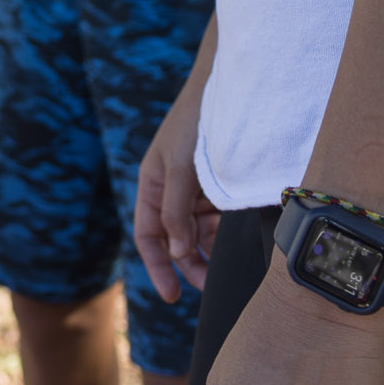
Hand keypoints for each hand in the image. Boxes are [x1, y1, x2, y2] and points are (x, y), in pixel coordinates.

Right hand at [134, 86, 220, 300]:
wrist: (227, 88)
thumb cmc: (194, 124)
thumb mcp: (180, 169)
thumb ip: (176, 213)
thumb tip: (178, 253)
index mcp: (152, 185)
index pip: (148, 237)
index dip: (158, 267)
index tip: (171, 296)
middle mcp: (170, 190)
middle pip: (174, 239)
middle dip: (188, 264)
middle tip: (208, 287)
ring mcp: (194, 188)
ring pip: (198, 231)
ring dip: (208, 250)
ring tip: (225, 267)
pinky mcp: (217, 184)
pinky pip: (216, 217)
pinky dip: (223, 230)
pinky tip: (235, 237)